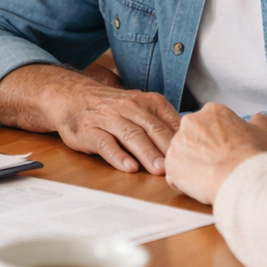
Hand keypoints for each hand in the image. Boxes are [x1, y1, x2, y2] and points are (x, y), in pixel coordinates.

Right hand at [0, 65, 179, 174]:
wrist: (72, 96)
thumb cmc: (113, 109)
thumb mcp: (140, 107)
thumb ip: (164, 123)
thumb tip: (194, 144)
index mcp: (147, 102)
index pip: (169, 122)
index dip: (182, 141)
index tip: (194, 157)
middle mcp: (129, 107)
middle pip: (152, 129)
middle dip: (167, 149)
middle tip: (180, 168)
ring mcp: (108, 118)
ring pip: (131, 135)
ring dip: (146, 153)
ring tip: (158, 170)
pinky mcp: (89, 130)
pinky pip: (105, 143)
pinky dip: (117, 155)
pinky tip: (127, 167)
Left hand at [164, 105, 266, 204]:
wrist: (240, 177)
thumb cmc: (252, 156)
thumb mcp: (264, 134)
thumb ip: (258, 122)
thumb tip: (259, 118)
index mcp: (212, 112)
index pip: (209, 123)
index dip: (218, 140)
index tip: (225, 151)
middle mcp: (190, 122)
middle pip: (192, 137)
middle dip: (202, 150)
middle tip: (217, 164)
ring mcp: (177, 142)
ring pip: (182, 154)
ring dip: (192, 166)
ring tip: (211, 176)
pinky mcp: (171, 163)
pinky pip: (174, 174)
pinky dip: (184, 182)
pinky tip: (201, 186)